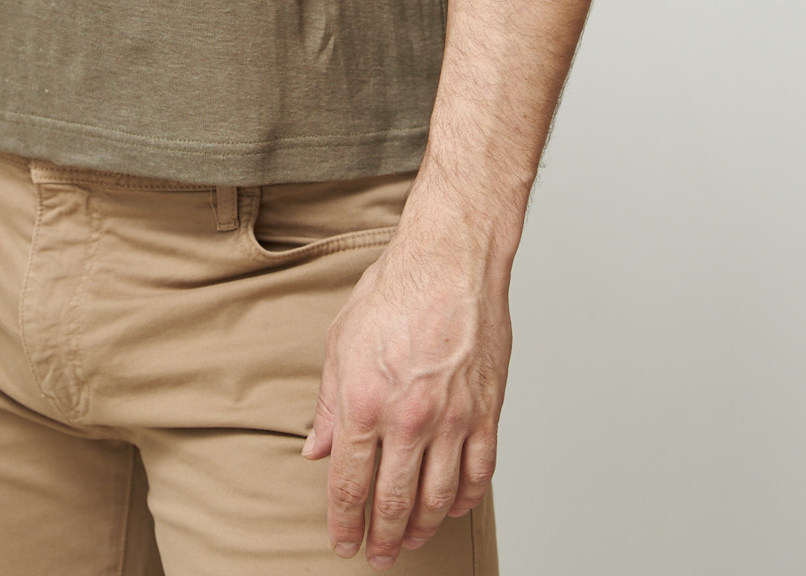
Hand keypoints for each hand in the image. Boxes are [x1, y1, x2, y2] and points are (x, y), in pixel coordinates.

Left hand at [301, 229, 510, 564]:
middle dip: (381, 538)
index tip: (343, 543)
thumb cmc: (396, 290)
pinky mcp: (487, 412)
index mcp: (365, 402)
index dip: (344, 524)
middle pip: (393, 502)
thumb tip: (317, 449)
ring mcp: (453, 419)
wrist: (451, 260)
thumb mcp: (340, 342)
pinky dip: (464, 500)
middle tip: (376, 555)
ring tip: (409, 538)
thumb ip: (330, 405)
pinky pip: (479, 474)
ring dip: (421, 527)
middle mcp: (409, 418)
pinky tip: (452, 506)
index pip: (350, 485)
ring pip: (437, 499)